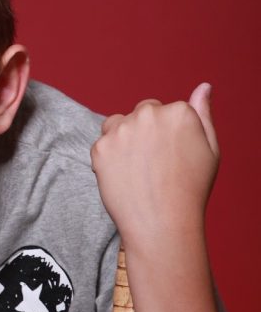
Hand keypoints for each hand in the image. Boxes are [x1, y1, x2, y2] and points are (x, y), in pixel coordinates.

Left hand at [90, 83, 218, 250]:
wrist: (162, 225)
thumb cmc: (191, 190)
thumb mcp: (210, 149)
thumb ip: (203, 113)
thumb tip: (203, 87)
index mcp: (179, 111)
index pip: (165, 110)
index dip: (167, 135)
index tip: (170, 157)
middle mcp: (149, 114)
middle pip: (140, 113)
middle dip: (144, 132)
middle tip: (153, 165)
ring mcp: (122, 129)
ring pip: (118, 124)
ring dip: (123, 139)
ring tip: (138, 171)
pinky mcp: (101, 147)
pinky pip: (102, 145)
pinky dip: (108, 159)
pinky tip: (124, 178)